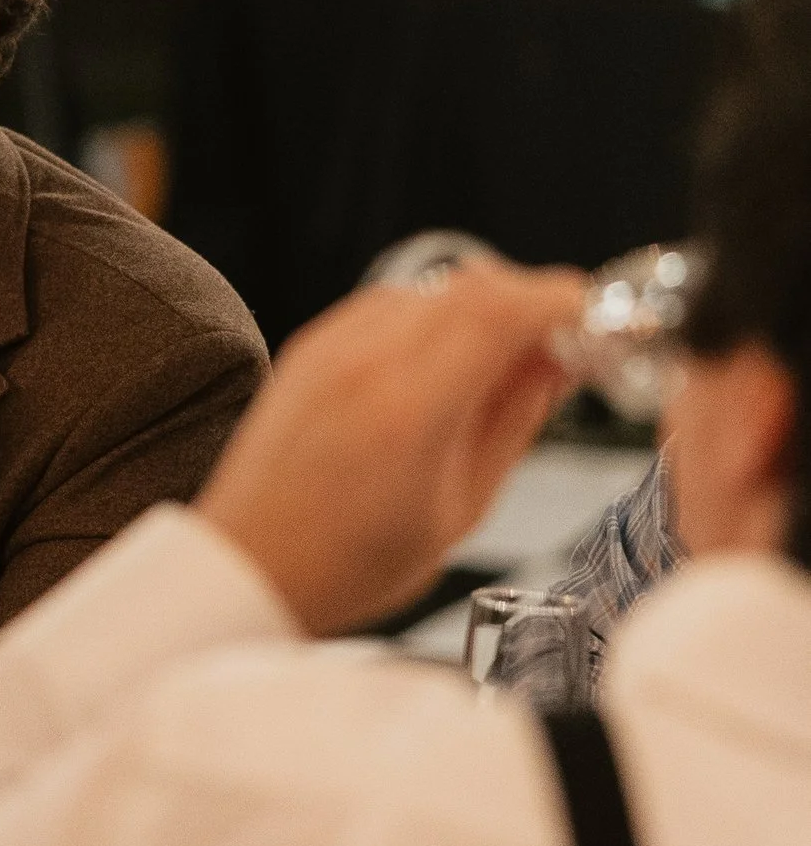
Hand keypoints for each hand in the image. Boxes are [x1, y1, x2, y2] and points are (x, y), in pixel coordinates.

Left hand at [196, 265, 588, 635]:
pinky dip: (435, 319)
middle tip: (561, 347)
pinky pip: (391, 304)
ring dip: (483, 309)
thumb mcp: (462, 508)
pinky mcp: (311, 344)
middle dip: (531, 303)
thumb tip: (559, 365)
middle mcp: (365, 359)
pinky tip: (446, 369)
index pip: (500, 308)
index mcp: (410, 407)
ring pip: (433, 288)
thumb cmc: (351, 561)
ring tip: (503, 368)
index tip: (595, 318)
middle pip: (472, 283)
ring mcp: (331, 345)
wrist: (249, 562)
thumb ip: (514, 424)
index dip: (560, 300)